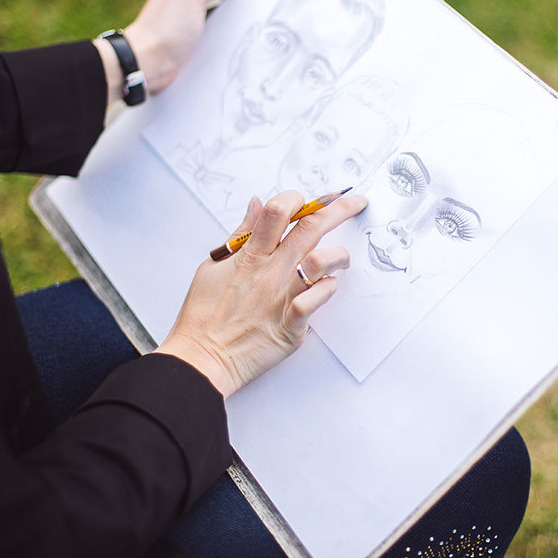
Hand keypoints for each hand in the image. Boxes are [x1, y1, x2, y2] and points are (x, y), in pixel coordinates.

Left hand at [96, 0, 246, 98]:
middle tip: (244, 2)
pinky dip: (222, 26)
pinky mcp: (191, 30)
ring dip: (229, 11)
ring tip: (235, 19)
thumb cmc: (166, 27)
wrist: (149, 61)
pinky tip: (228, 32)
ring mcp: (188, 10)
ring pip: (218, 4)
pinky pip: (214, 22)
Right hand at [154, 191, 367, 396]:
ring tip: (342, 259)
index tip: (309, 199)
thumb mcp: (214, 265)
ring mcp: (282, 297)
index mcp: (250, 255)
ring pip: (322, 261)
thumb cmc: (203, 314)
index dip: (298, 198)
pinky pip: (317, 301)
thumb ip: (240, 234)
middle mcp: (270, 271)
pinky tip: (329, 287)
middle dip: (339, 209)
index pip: (279, 211)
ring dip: (339, 254)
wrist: (200, 359)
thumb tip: (256, 203)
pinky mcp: (290, 325)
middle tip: (357, 202)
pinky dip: (328, 290)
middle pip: (311, 227)